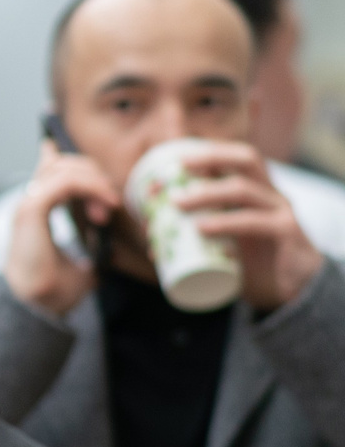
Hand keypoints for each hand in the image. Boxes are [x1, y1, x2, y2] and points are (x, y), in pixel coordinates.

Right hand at [5, 139, 120, 316]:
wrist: (37, 306)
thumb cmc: (55, 288)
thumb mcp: (79, 260)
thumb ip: (87, 249)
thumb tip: (105, 255)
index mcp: (35, 211)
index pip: (53, 170)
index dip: (85, 172)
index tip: (109, 199)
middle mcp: (28, 203)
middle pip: (62, 164)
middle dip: (94, 176)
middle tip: (112, 203)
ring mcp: (27, 204)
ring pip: (64, 168)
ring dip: (94, 182)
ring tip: (110, 205)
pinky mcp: (32, 210)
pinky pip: (64, 183)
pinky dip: (89, 188)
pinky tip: (103, 207)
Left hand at [173, 144, 325, 311]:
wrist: (294, 290)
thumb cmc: (253, 262)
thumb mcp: (226, 241)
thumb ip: (200, 235)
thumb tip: (153, 242)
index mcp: (256, 190)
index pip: (235, 158)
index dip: (203, 156)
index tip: (167, 168)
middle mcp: (270, 194)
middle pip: (246, 159)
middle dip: (208, 159)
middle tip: (174, 173)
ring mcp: (280, 211)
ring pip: (244, 189)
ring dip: (206, 193)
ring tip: (176, 204)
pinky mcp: (286, 233)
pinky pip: (256, 222)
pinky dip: (226, 223)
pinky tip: (202, 229)